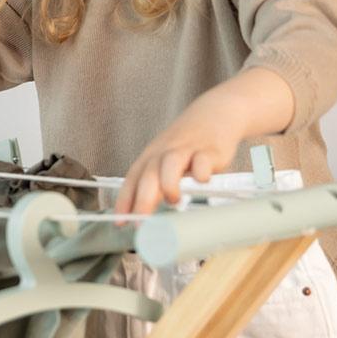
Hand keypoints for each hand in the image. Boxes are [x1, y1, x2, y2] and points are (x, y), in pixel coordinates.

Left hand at [112, 92, 243, 226]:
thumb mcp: (165, 159)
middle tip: (141, 224)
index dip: (125, 202)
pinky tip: (202, 181)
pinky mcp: (210, 150)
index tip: (120, 223)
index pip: (132, 180)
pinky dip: (201, 171)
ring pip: (170, 164)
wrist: (216, 112)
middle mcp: (164, 153)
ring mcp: (186, 150)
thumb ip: (156, 184)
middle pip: (148, 176)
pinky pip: (203, 160)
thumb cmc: (187, 143)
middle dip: (142, 201)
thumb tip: (145, 214)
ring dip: (168, 185)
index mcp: (151, 157)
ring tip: (174, 200)